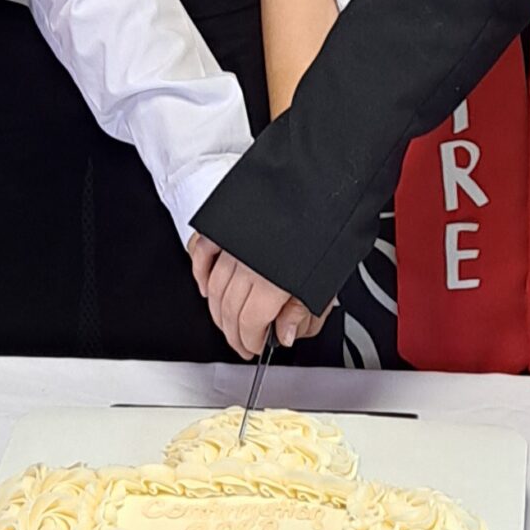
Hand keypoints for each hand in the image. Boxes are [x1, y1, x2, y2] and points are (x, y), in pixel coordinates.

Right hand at [190, 233, 322, 357]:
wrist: (328, 182)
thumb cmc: (330, 227)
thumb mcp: (327, 280)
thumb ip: (303, 311)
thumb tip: (284, 333)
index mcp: (274, 280)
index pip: (249, 324)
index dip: (250, 342)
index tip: (256, 347)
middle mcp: (249, 262)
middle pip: (228, 310)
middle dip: (234, 333)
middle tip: (242, 342)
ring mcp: (234, 242)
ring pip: (212, 286)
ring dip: (217, 310)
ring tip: (228, 322)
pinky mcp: (227, 226)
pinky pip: (201, 252)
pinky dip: (200, 272)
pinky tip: (206, 287)